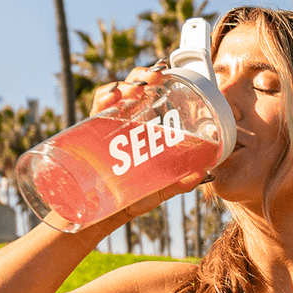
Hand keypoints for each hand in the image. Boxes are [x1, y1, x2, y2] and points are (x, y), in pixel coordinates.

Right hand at [89, 65, 207, 223]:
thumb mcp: (157, 190)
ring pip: (112, 96)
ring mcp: (104, 127)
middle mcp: (122, 124)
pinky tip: (113, 97)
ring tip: (136, 89)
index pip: (148, 98)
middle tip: (156, 78)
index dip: (156, 82)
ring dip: (125, 87)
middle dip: (142, 78)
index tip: (168, 77)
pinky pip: (95, 112)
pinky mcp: (88, 135)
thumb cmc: (129, 200)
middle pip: (131, 90)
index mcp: (140, 131)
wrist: (98, 215)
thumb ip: (178, 183)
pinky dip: (103, 100)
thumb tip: (204, 173)